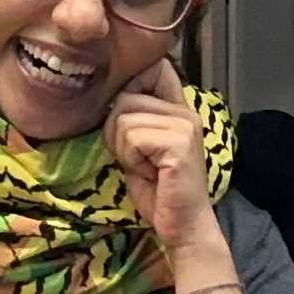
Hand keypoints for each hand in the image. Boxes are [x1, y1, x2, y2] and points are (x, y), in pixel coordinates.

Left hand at [105, 56, 216, 264]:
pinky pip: (132, 137)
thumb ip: (132, 119)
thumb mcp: (140, 147)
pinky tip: (149, 173)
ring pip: (124, 118)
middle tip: (136, 157)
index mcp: (178, 108)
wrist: (183, 226)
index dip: (130, 82)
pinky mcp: (179, 143)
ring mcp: (184, 125)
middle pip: (126, 96)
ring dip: (123, 148)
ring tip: (144, 166)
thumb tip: (108, 97)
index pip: (154, 67)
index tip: (125, 113)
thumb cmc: (158, 191)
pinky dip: (131, 159)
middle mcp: (185, 110)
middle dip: (117, 131)